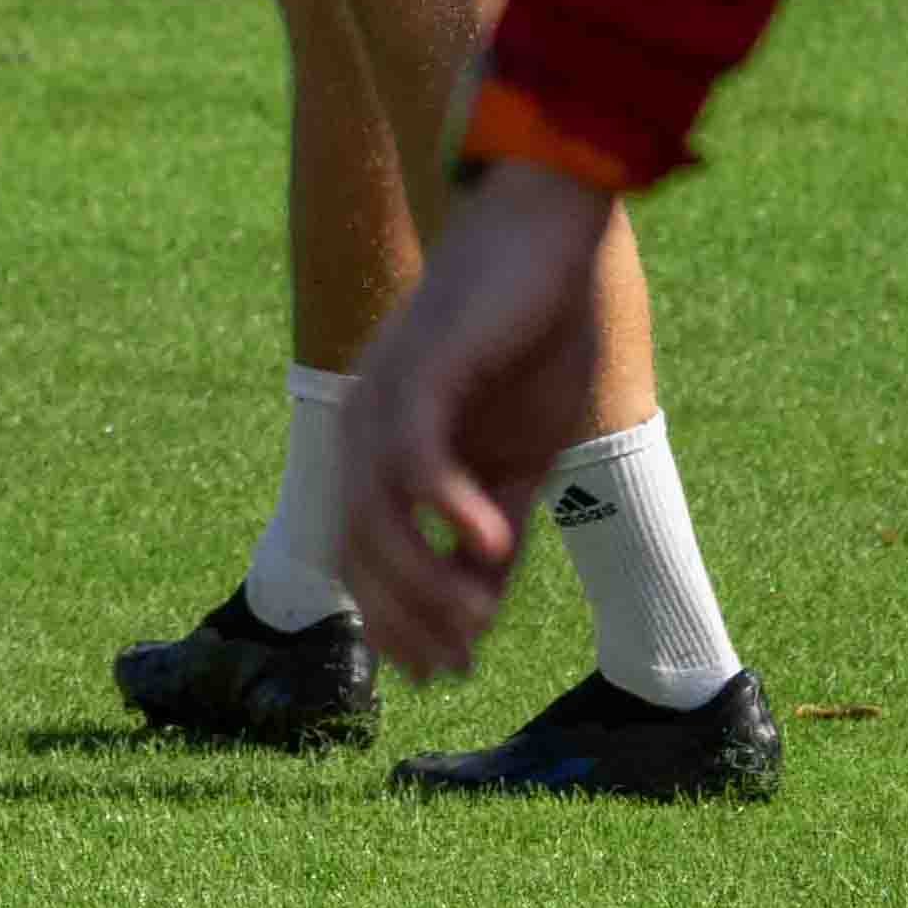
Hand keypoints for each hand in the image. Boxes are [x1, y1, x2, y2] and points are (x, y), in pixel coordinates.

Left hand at [336, 162, 631, 678]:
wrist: (549, 233)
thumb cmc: (537, 336)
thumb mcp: (523, 455)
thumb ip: (498, 527)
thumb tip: (484, 608)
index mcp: (385, 447)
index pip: (365, 554)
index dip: (396, 621)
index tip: (443, 673)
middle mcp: (368, 425)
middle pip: (358, 548)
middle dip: (404, 618)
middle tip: (455, 664)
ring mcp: (386, 397)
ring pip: (375, 515)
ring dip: (423, 582)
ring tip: (476, 622)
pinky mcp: (420, 370)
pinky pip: (412, 457)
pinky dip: (444, 510)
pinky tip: (490, 548)